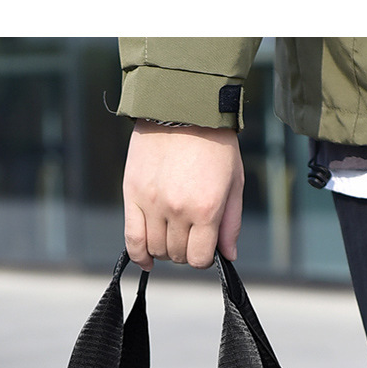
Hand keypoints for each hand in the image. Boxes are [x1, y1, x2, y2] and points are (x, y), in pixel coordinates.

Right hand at [122, 120, 243, 269]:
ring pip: (155, 249)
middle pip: (177, 255)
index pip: (200, 258)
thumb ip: (231, 222)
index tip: (205, 248)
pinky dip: (139, 255)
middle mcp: (177, 210)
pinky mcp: (132, 195)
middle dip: (185, 251)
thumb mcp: (235, 182)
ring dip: (164, 249)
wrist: (182, 107)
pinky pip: (131, 238)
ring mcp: (152, 204)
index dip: (204, 258)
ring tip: (171, 234)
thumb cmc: (214, 144)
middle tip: (189, 235)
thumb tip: (229, 256)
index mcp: (206, 208)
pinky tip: (147, 260)